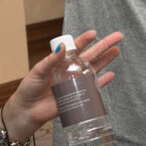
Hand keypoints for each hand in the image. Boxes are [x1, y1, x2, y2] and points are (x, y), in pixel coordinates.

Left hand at [2, 29, 122, 136]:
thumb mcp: (38, 71)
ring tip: (117, 51)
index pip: (76, 47)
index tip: (94, 33)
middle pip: (91, 55)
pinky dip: (102, 82)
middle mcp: (71, 70)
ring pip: (95, 68)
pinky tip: (111, 75)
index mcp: (60, 61)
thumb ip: (50, 60)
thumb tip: (61, 47)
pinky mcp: (78, 96)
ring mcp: (76, 82)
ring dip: (106, 60)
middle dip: (104, 46)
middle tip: (118, 37)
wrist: (27, 111)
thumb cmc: (29, 89)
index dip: (85, 40)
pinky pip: (93, 88)